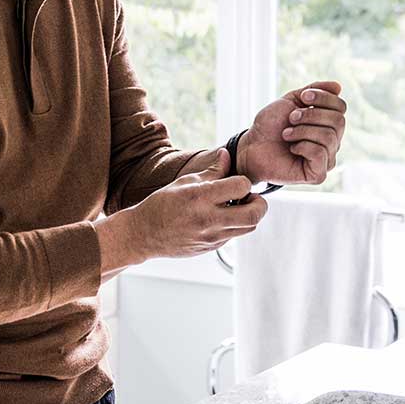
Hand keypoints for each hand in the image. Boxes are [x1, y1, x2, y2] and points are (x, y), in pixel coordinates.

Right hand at [108, 149, 268, 261]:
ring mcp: (212, 237)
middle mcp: (209, 219)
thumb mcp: (185, 182)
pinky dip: (235, 225)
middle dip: (259, 203)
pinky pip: (234, 235)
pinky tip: (221, 218)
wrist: (145, 234)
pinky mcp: (211, 248)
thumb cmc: (162, 204)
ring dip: (249, 215)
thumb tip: (227, 154)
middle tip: (250, 197)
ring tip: (237, 207)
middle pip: (254, 214)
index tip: (236, 182)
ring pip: (249, 227)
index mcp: (201, 197)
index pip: (241, 186)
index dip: (244, 182)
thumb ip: (211, 171)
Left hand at [239, 80, 346, 185]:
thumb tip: (338, 86)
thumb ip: (315, 90)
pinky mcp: (318, 174)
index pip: (341, 107)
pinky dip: (303, 146)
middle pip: (338, 121)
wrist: (252, 146)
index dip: (323, 98)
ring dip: (302, 131)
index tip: (303, 97)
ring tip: (286, 134)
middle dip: (311, 115)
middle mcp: (333, 142)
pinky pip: (320, 154)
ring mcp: (327, 159)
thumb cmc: (271, 125)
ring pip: (328, 137)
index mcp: (328, 124)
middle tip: (291, 118)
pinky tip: (292, 149)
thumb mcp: (292, 100)